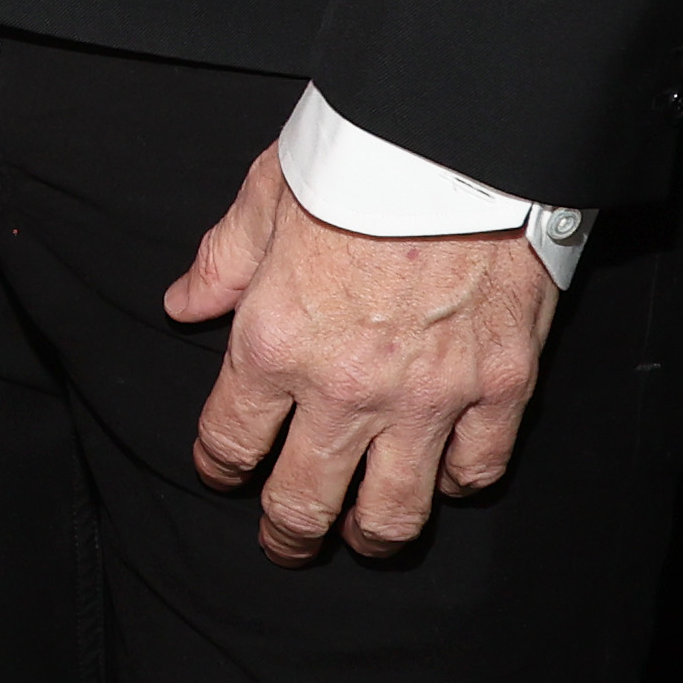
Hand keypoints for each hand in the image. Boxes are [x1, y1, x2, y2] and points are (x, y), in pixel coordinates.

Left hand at [163, 147, 558, 561]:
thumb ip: (222, 260)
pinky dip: (454, 482)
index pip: (231, 438)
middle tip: (284, 543)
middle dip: (286, 534)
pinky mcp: (498, 387)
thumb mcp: (263, 194)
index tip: (222, 472)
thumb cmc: (359, 158)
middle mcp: (345, 386)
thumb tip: (184, 305)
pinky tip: (440, 476)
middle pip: (304, 501)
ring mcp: (427, 396)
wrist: (460, 139)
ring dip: (371, 535)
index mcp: (275, 339)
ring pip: (393, 513)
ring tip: (362, 534)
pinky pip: (474, 470)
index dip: (220, 466)